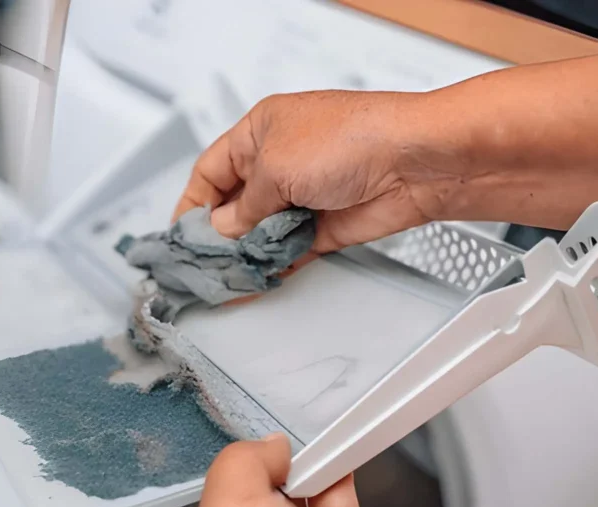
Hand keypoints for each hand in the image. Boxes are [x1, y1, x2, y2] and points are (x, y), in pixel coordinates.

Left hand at [161, 435, 550, 506]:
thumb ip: (235, 465)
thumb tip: (263, 449)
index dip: (184, 488)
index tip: (183, 455)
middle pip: (236, 498)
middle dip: (245, 470)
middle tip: (242, 443)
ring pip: (284, 490)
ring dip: (289, 465)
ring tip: (285, 444)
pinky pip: (329, 490)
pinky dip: (329, 469)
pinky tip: (324, 448)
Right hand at [174, 52, 597, 244]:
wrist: (417, 162)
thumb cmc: (350, 139)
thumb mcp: (274, 168)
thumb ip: (242, 208)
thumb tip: (220, 230)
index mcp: (260, 132)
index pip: (211, 170)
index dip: (193, 204)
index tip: (180, 237)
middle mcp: (280, 162)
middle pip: (234, 205)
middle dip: (216, 236)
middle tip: (197, 266)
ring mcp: (303, 195)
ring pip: (260, 233)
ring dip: (243, 256)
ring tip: (222, 281)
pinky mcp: (324, 226)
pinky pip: (287, 251)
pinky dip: (271, 267)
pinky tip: (254, 282)